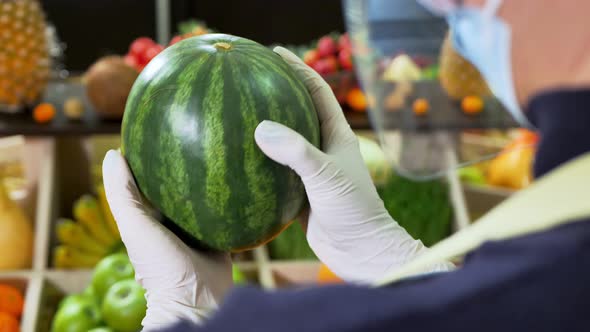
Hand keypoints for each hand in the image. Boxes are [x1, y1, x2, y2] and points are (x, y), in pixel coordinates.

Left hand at [102, 150, 232, 330]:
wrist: (198, 299)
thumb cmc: (160, 266)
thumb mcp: (134, 227)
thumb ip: (122, 194)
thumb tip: (114, 153)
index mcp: (151, 217)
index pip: (150, 179)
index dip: (153, 156)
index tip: (163, 128)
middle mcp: (174, 220)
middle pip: (179, 185)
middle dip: (187, 163)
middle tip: (199, 132)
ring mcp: (199, 227)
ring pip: (204, 196)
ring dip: (211, 178)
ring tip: (222, 148)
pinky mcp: (222, 233)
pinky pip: (227, 210)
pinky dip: (231, 197)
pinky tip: (239, 175)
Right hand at [254, 47, 453, 283]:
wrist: (360, 251)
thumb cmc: (353, 210)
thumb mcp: (326, 176)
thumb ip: (296, 152)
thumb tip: (260, 128)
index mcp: (337, 135)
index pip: (317, 91)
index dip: (298, 69)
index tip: (274, 52)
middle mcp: (325, 149)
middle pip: (298, 112)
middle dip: (277, 94)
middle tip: (248, 80)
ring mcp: (312, 171)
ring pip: (284, 144)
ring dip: (265, 131)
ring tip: (236, 117)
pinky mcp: (300, 193)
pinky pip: (275, 173)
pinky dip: (258, 166)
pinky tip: (236, 162)